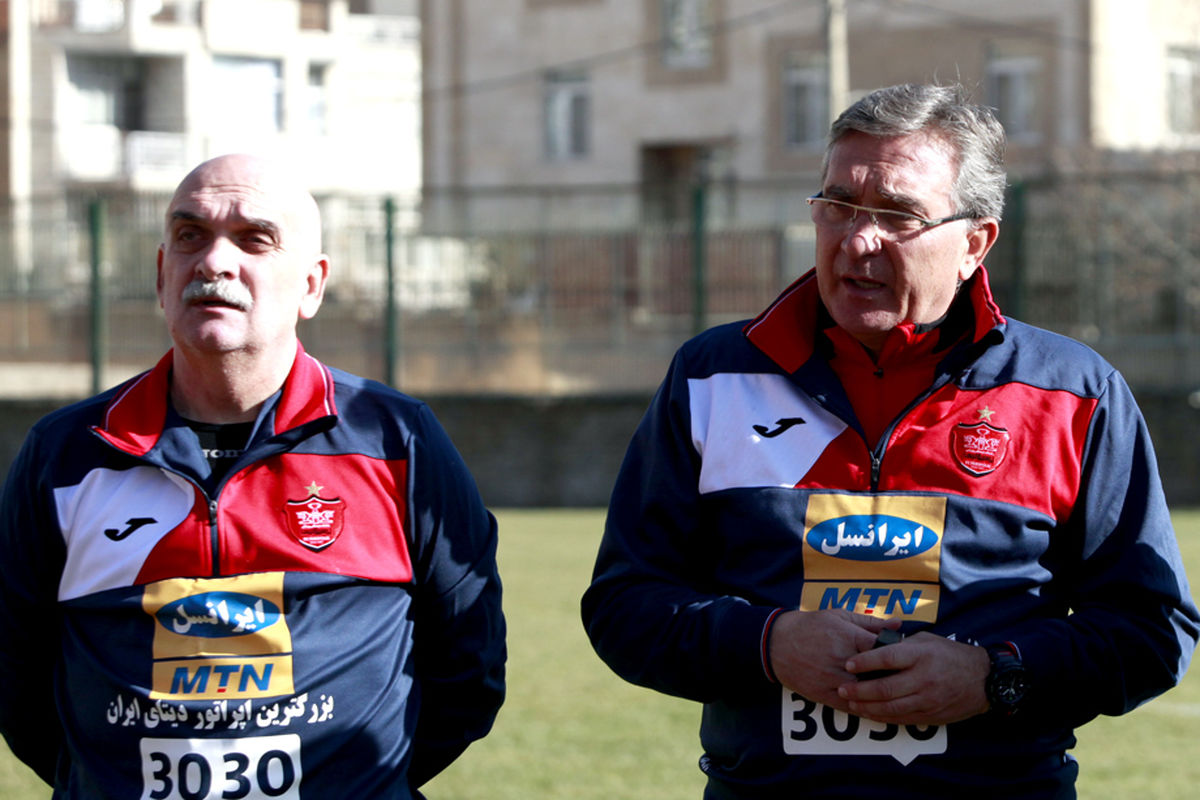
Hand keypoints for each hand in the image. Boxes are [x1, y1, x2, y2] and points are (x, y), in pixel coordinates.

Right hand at [768, 609, 898, 710]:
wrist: (776, 643)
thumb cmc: (810, 626)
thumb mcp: (839, 616)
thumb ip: (870, 623)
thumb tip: (897, 625)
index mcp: (848, 637)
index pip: (884, 650)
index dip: (898, 656)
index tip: (904, 658)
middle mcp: (842, 660)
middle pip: (879, 675)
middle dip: (893, 677)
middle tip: (906, 680)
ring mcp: (833, 680)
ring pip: (866, 695)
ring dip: (881, 696)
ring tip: (895, 695)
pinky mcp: (824, 695)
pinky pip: (851, 707)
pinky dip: (865, 708)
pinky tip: (876, 707)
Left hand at [837, 632, 989, 725]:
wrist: (984, 680)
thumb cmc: (950, 655)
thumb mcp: (927, 640)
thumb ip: (901, 644)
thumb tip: (874, 645)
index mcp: (921, 655)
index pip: (887, 658)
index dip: (865, 662)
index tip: (848, 664)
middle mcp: (923, 678)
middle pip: (885, 687)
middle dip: (859, 690)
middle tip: (842, 689)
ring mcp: (927, 700)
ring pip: (891, 708)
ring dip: (867, 707)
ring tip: (851, 704)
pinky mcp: (930, 716)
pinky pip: (901, 719)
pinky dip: (883, 717)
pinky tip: (870, 713)